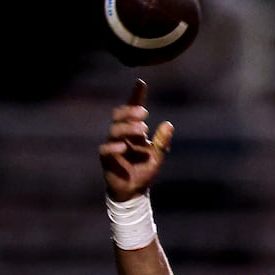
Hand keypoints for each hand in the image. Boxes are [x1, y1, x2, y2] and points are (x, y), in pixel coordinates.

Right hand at [99, 79, 172, 201]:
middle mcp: (121, 135)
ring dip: (127, 128)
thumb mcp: (157, 155)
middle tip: (144, 113)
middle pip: (119, 116)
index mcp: (133, 131)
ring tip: (142, 130)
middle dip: (130, 112)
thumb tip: (168, 124)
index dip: (136, 96)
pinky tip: (124, 147)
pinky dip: (114, 147)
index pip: (132, 110)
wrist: (134, 191)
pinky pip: (106, 150)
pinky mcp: (106, 159)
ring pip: (114, 130)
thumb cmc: (144, 170)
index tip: (141, 83)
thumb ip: (162, 141)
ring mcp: (112, 145)